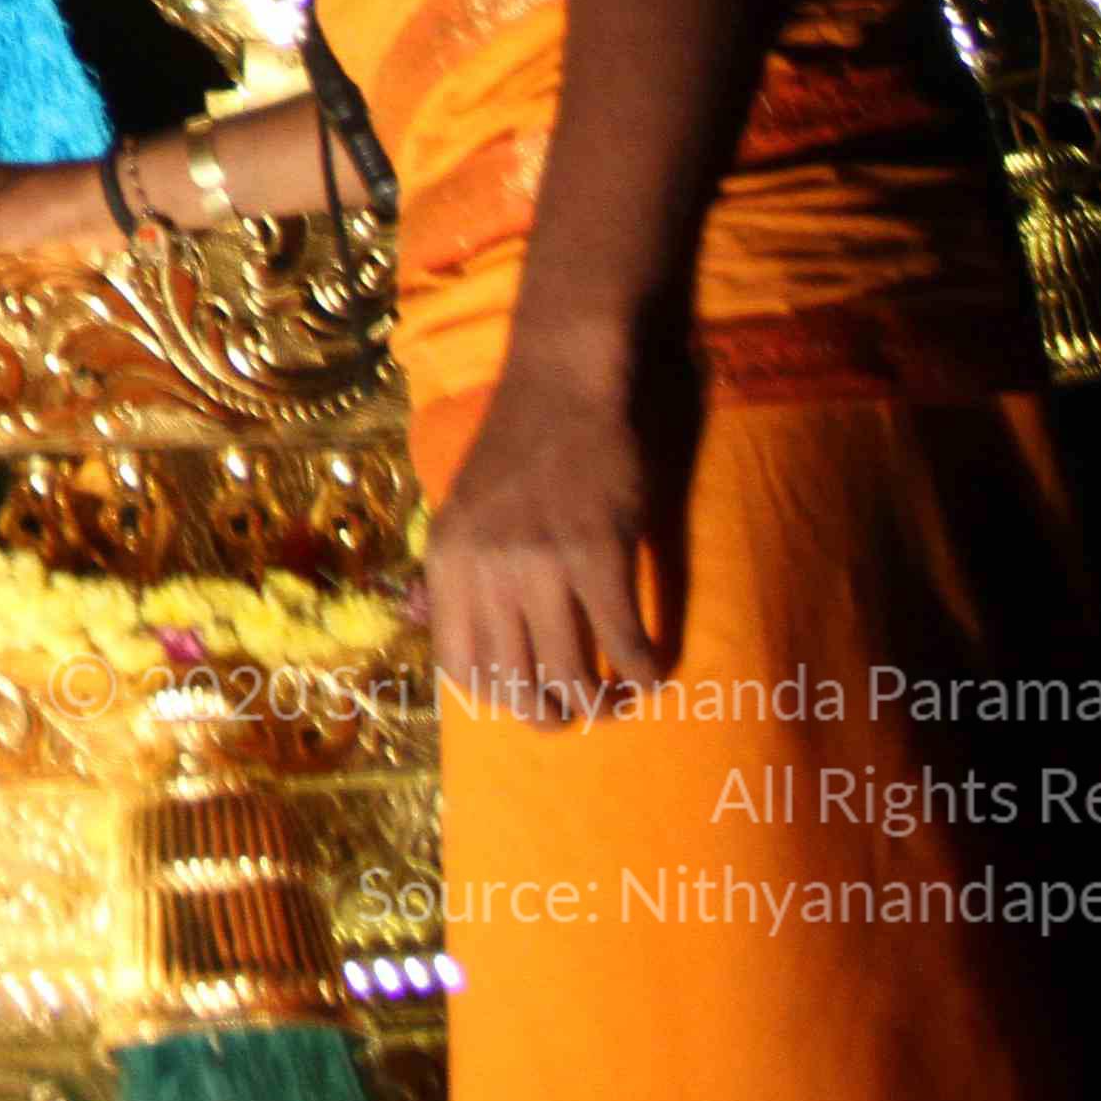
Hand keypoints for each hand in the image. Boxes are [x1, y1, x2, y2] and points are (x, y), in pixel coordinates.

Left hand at [427, 361, 670, 724]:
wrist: (561, 385)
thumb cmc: (519, 450)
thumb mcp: (463, 513)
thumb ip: (466, 574)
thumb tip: (481, 649)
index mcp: (446, 562)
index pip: (458, 671)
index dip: (499, 699)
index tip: (531, 696)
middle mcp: (483, 569)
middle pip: (515, 686)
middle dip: (552, 715)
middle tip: (581, 710)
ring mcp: (540, 563)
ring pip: (570, 677)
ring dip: (601, 704)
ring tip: (620, 698)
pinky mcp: (598, 553)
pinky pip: (623, 643)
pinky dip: (644, 672)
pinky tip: (655, 671)